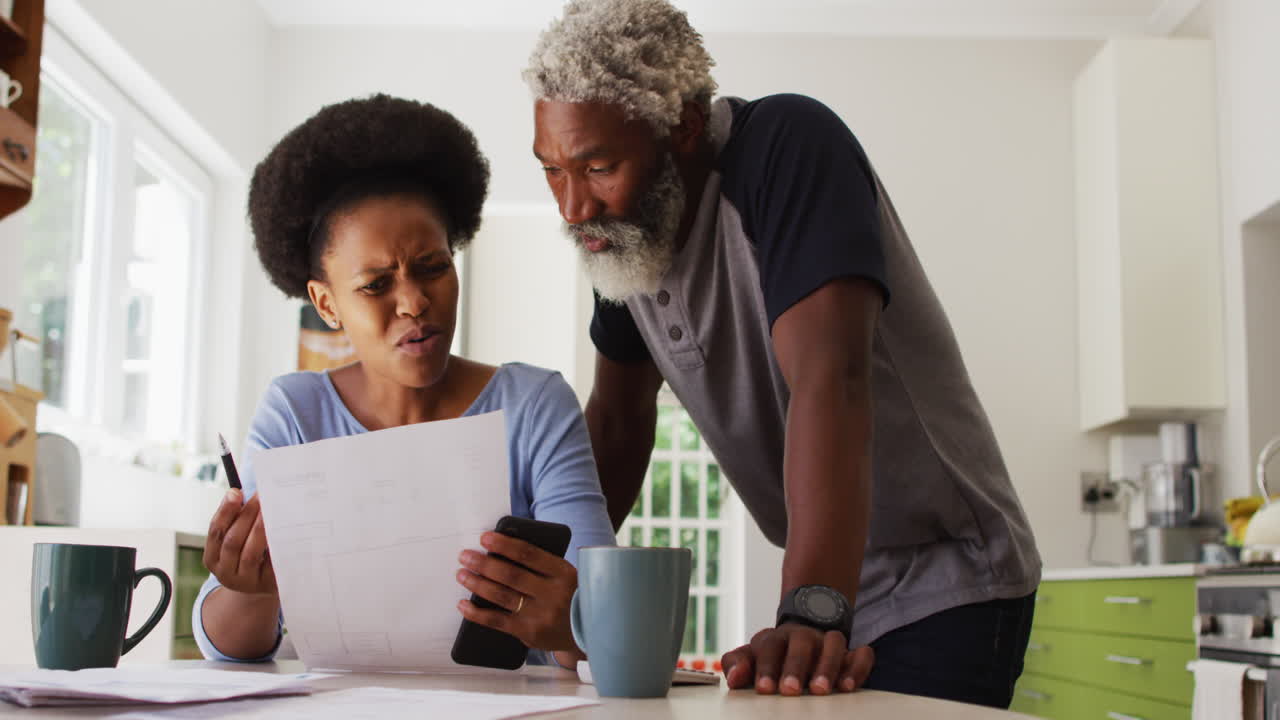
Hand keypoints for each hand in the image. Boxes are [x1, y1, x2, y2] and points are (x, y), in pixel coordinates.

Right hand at [203, 489, 276, 596]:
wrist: (260, 589)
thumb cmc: (247, 555)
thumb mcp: (235, 541)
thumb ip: (235, 520)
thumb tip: (241, 493)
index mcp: (212, 559)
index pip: (216, 532)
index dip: (225, 511)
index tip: (236, 492)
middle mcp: (225, 573)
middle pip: (232, 541)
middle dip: (246, 516)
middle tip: (260, 495)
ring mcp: (246, 582)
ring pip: (250, 554)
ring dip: (260, 529)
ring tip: (271, 510)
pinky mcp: (266, 585)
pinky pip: (271, 564)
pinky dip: (275, 546)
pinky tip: (283, 529)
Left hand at [456, 532, 578, 653]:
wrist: (589, 630)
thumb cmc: (570, 595)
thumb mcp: (566, 575)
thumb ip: (542, 563)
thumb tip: (503, 548)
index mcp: (563, 572)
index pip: (529, 554)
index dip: (504, 545)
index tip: (485, 538)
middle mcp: (552, 593)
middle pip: (510, 574)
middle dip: (483, 563)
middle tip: (465, 556)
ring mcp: (540, 615)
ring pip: (501, 595)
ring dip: (477, 583)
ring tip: (461, 574)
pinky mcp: (529, 632)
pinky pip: (497, 621)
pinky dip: (477, 613)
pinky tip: (463, 604)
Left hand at [721, 623, 874, 695]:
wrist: (802, 635)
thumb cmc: (774, 655)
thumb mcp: (752, 658)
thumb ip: (738, 665)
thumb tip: (732, 678)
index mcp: (777, 638)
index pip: (770, 647)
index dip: (766, 667)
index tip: (765, 689)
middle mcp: (804, 637)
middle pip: (801, 643)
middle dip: (795, 667)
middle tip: (790, 690)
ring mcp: (828, 643)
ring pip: (833, 643)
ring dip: (827, 666)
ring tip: (820, 690)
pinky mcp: (851, 653)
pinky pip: (861, 654)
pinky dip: (857, 667)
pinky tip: (848, 686)